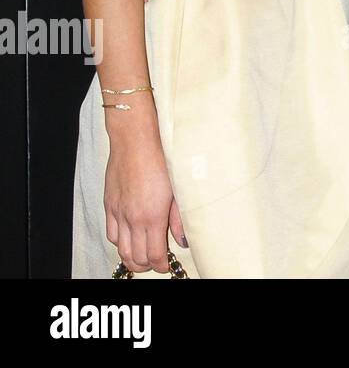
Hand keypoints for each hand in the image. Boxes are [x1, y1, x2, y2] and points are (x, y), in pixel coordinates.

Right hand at [104, 133, 186, 272]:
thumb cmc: (162, 158)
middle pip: (135, 257)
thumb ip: (180, 218)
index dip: (162, 265)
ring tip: (143, 258)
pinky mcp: (109, 204)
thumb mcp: (178, 189)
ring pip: (120, 249)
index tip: (168, 266)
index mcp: (152, 216)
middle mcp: (132, 218)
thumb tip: (182, 241)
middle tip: (157, 264)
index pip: (154, 255)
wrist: (136, 140)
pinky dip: (119, 243)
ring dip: (131, 258)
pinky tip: (129, 240)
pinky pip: (111, 233)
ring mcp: (118, 212)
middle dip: (147, 265)